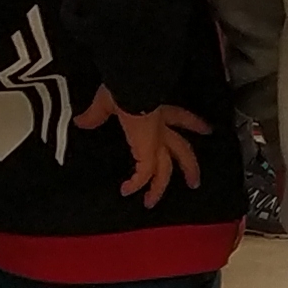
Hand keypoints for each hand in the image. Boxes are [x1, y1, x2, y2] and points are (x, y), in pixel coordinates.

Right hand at [81, 90, 214, 206]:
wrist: (132, 87)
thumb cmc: (124, 87)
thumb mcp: (107, 101)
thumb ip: (96, 114)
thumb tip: (82, 121)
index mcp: (158, 110)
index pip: (181, 118)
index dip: (194, 123)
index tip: (205, 129)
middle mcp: (162, 127)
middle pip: (182, 149)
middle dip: (189, 165)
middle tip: (194, 180)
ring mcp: (157, 141)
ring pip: (166, 167)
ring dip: (160, 186)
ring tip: (152, 201)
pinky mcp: (148, 151)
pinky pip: (144, 173)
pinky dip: (136, 183)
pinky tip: (127, 191)